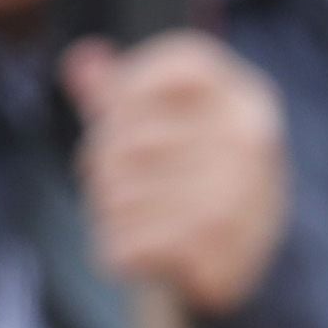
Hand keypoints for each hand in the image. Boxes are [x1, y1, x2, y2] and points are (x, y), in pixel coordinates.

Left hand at [63, 33, 290, 317]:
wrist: (246, 269)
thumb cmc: (193, 183)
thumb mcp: (167, 127)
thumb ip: (120, 91)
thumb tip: (81, 57)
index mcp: (244, 98)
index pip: (171, 65)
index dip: (126, 91)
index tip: (118, 119)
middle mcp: (247, 138)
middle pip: (126, 138)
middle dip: (103, 166)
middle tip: (113, 184)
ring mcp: (236, 195)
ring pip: (118, 196)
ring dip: (108, 213)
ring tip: (134, 219)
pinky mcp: (216, 251)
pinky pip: (125, 245)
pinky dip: (117, 253)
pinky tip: (140, 253)